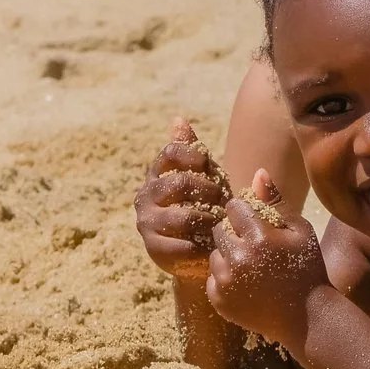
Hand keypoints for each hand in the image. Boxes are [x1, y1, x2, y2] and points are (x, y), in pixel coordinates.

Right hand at [137, 117, 231, 282]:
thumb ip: (192, 150)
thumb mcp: (203, 176)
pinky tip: (212, 243)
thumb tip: (178, 119)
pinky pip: (184, 245)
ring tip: (220, 223)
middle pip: (180, 183)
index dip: (193, 156)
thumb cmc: (205, 204)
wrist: (199, 249)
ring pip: (184, 216)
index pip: (170, 152)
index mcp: (157, 174)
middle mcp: (145, 196)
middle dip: (210, 190)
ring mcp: (147, 223)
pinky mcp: (154, 249)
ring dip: (210, 219)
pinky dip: (204, 244)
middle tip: (223, 199)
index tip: (210, 166)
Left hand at [203, 168, 329, 349]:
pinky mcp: (218, 299)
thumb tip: (257, 172)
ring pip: (214, 254)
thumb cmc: (308, 269)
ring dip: (228, 256)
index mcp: (259, 238)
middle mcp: (238, 258)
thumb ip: (276, 202)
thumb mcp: (301, 232)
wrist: (306, 318)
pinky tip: (248, 284)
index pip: (234, 207)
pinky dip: (225, 279)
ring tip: (253, 267)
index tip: (260, 226)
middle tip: (256, 247)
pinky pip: (212, 277)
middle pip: (220, 229)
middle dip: (235, 234)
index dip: (247, 213)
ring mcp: (226, 282)